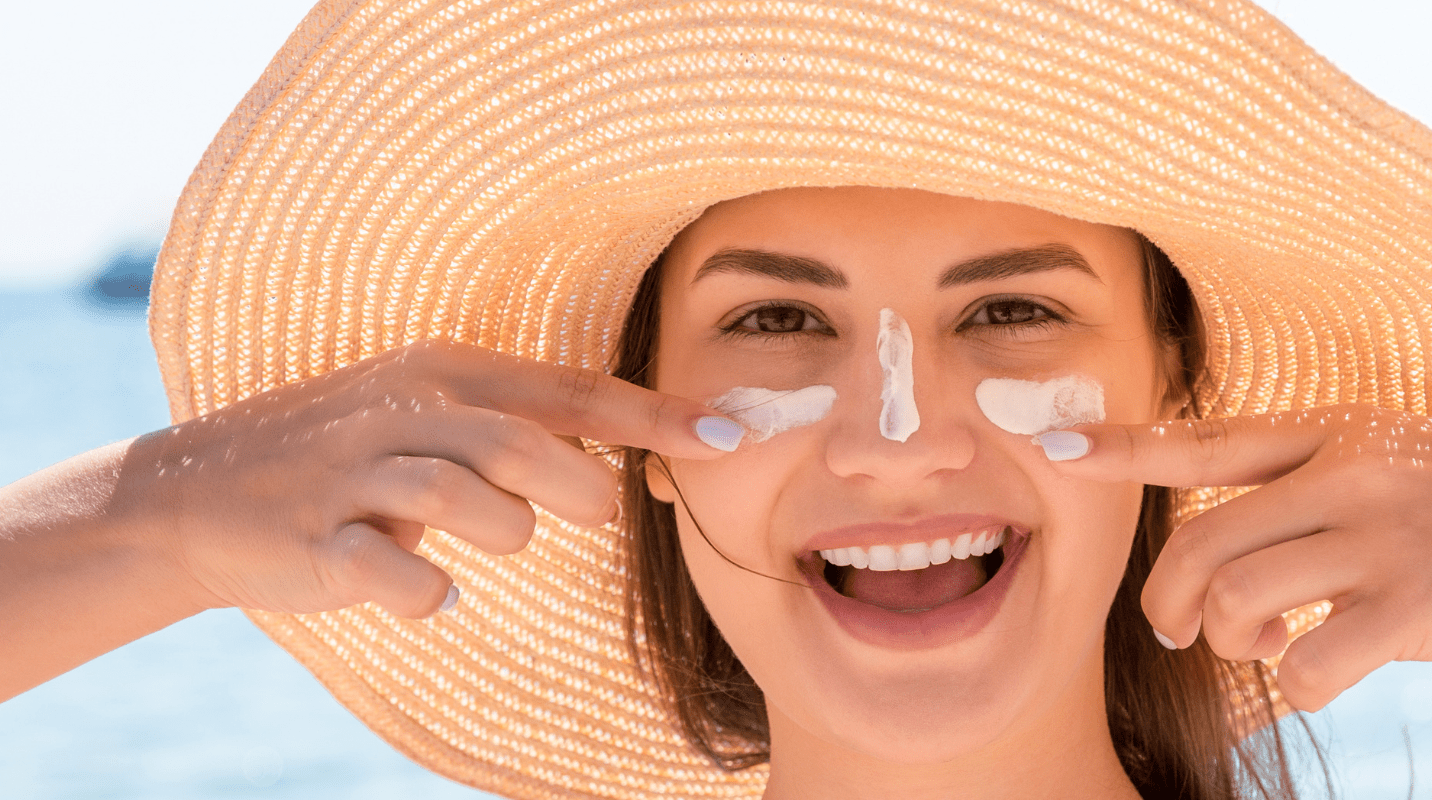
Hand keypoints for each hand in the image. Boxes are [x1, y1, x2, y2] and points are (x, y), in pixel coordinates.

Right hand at [114, 340, 737, 619]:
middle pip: (523, 444)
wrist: (197, 492)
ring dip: (502, 533)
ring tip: (486, 541)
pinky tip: (435, 591)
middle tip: (590, 509)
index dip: (656, 416)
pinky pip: (394, 574)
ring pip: (468, 503)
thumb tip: (629, 465)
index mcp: (447, 373)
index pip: (573, 392)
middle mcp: (405, 412)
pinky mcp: (316, 537)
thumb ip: (523, 431)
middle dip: (577, 487)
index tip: (734, 438)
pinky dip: (427, 592)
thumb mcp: (433, 418)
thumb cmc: (349, 457)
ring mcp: (355, 472)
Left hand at [1045, 405, 1431, 710]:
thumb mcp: (1405, 469)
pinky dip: (1296, 684)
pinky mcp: (1420, 600)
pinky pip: (1306, 660)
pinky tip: (1326, 676)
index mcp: (1338, 430)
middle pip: (1199, 537)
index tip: (1048, 444)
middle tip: (1182, 628)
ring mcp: (1383, 532)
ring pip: (1239, 597)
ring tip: (1262, 646)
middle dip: (1168, 596)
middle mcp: (1348, 470)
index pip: (1205, 437)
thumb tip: (1235, 581)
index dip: (1118, 444)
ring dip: (1233, 640)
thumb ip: (1316, 500)